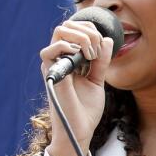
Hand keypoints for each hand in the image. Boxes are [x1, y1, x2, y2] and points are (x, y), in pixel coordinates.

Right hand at [39, 18, 113, 155]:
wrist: (80, 129)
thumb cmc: (86, 109)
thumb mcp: (98, 80)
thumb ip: (101, 61)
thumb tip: (106, 39)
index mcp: (70, 59)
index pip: (75, 29)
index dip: (90, 29)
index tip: (103, 45)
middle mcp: (60, 59)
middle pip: (66, 26)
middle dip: (87, 30)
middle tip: (97, 49)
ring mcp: (54, 65)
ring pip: (59, 32)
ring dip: (80, 37)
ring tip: (91, 54)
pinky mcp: (50, 74)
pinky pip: (49, 51)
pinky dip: (69, 48)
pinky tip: (82, 60)